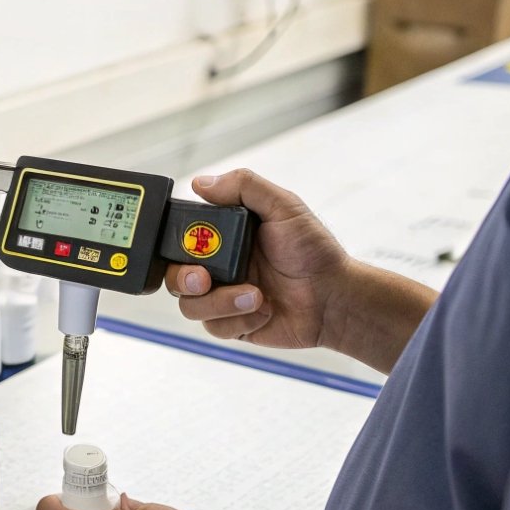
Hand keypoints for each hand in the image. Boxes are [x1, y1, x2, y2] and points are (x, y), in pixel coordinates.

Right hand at [167, 168, 350, 350]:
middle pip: (175, 275)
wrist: (334, 298)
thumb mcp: (284, 206)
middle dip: (184, 278)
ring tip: (256, 296)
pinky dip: (240, 320)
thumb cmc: (314, 251)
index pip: (182, 238)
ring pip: (190, 306)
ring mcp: (224, 297)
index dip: (176, 243)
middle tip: (204, 278)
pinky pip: (215, 328)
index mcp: (225, 237)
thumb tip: (201, 182)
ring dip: (221, 303)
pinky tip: (265, 310)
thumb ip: (245, 187)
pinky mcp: (233, 324)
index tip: (188, 244)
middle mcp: (220, 266)